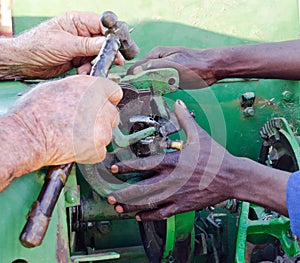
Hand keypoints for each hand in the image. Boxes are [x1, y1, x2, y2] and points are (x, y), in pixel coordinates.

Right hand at [8, 75, 121, 164]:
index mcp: (94, 87)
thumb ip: (81, 90)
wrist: (28, 134)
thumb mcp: (60, 87)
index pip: (115, 93)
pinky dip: (90, 152)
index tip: (101, 105)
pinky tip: (75, 147)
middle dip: (101, 119)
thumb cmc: (36, 110)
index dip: (106, 100)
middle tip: (83, 123)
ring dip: (96, 136)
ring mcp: (102, 128)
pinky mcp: (98, 148)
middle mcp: (102, 107)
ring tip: (74, 135)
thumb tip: (86, 95)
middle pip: (112, 114)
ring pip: (107, 133)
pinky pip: (100, 151)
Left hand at [11, 11, 123, 77]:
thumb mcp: (65, 44)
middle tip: (115, 60)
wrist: (25, 62)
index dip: (110, 35)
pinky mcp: (76, 57)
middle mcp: (79, 32)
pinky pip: (89, 63)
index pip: (100, 24)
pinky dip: (88, 68)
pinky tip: (82, 71)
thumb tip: (106, 44)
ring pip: (96, 53)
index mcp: (76, 21)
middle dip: (106, 52)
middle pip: (101, 40)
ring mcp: (78, 45)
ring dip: (95, 62)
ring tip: (89, 68)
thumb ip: (87, 45)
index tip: (118, 45)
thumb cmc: (38, 46)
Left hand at [107, 100, 235, 220]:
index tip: (114, 168)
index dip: (127, 167)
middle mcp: (171, 180)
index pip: (144, 165)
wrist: (232, 177)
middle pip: (142, 189)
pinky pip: (163, 213)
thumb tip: (177, 102)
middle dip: (124, 193)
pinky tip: (139, 216)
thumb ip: (184, 119)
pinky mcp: (183, 206)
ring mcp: (176, 195)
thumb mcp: (199, 135)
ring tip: (118, 208)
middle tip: (109, 195)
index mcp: (173, 161)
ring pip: (149, 204)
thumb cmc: (215, 156)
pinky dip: (149, 216)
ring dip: (131, 207)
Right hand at [127, 47, 217, 88]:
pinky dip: (160, 91)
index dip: (133, 77)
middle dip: (143, 84)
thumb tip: (136, 71)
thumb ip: (153, 67)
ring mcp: (164, 71)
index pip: (137, 66)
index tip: (131, 88)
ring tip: (156, 91)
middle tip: (144, 92)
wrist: (212, 69)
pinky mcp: (170, 79)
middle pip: (143, 75)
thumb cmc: (195, 63)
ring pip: (151, 82)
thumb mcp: (172, 64)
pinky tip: (164, 92)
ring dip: (151, 89)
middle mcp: (158, 62)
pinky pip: (160, 87)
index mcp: (156, 54)